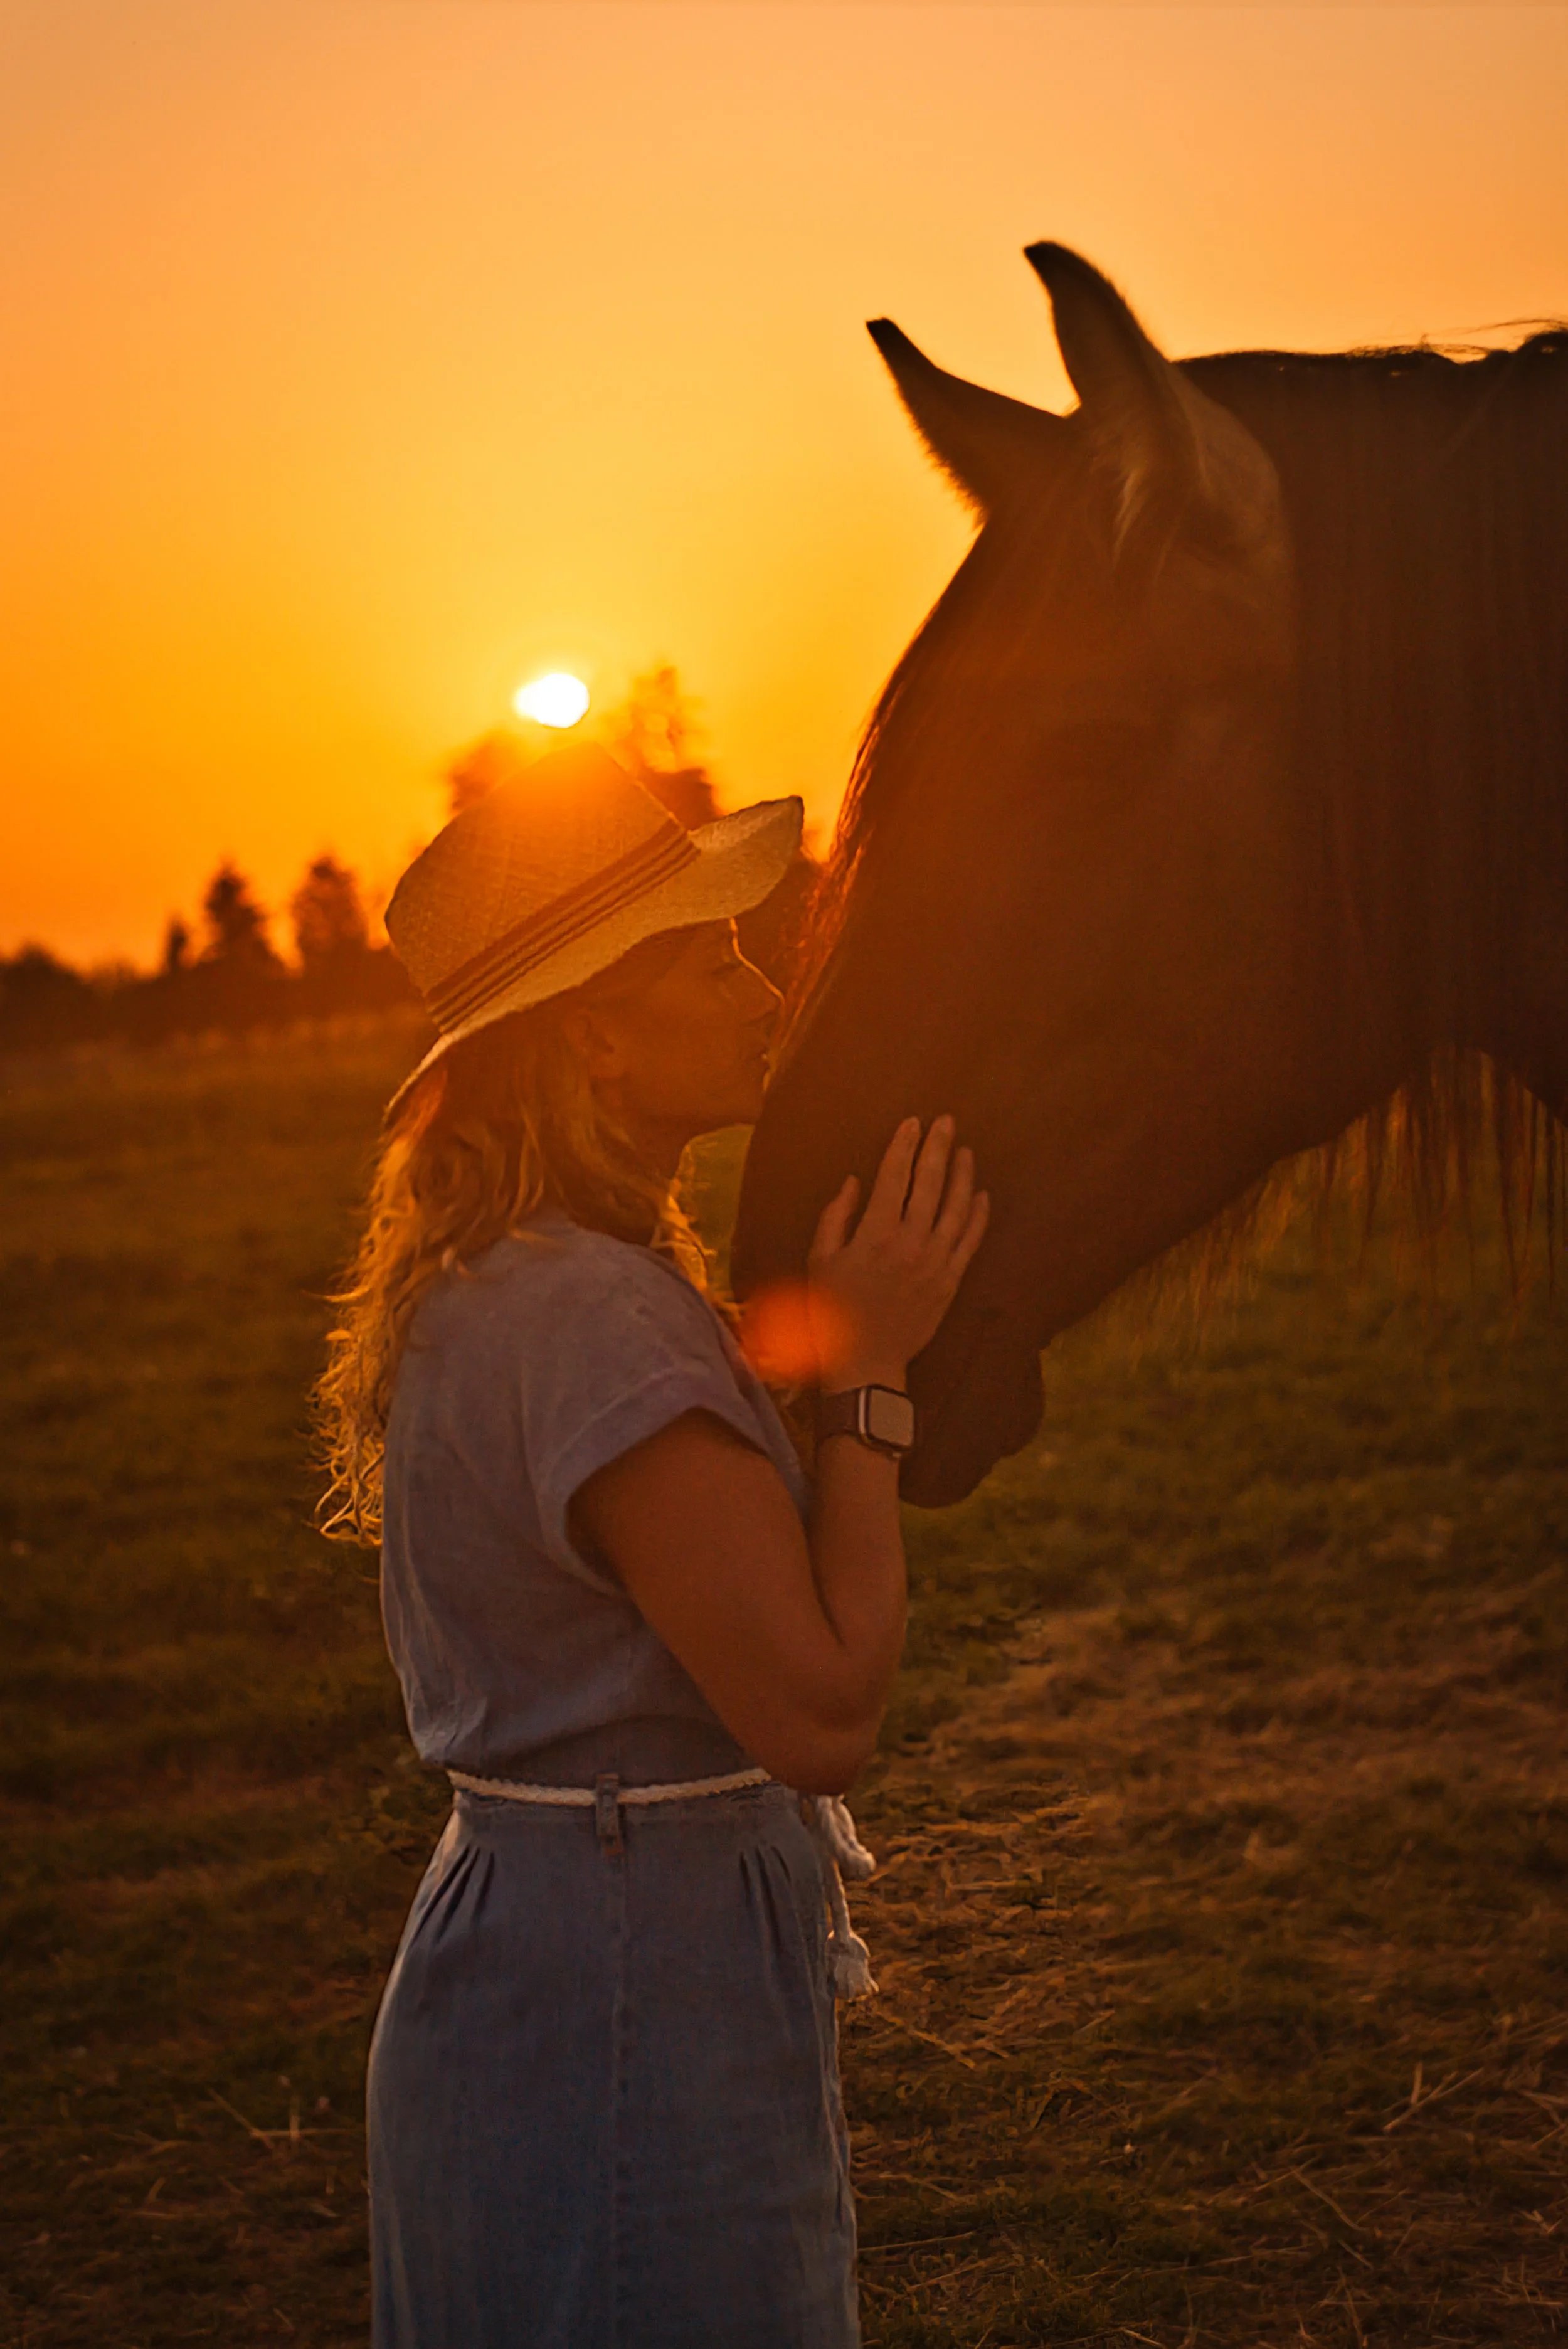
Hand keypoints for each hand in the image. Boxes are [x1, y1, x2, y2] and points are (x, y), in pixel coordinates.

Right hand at [807, 1116, 988, 1389]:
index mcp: (875, 1233)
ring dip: (963, 1175)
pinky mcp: (951, 1281)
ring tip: (965, 1150)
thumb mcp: (819, 1259)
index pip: (894, 1177)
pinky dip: (979, 1215)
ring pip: (956, 1207)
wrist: (864, 1361)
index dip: (904, 1146)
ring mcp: (935, 1262)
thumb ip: (836, 1216)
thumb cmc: (832, 1310)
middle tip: (946, 1122)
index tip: (912, 1123)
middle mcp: (910, 1242)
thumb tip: (854, 1181)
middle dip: (938, 1148)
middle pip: (930, 1183)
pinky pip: (970, 1241)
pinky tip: (982, 1195)